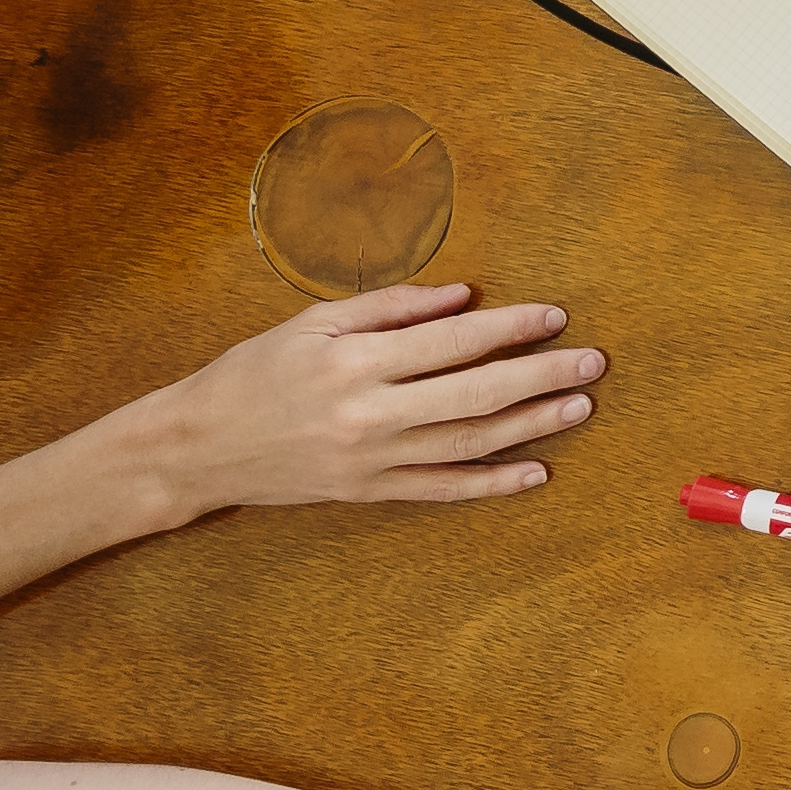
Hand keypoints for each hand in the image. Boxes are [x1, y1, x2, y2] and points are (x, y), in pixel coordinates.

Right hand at [126, 281, 597, 521]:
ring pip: (469, 444)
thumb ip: (389, 308)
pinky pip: (443, 490)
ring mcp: (372, 461)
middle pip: (475, 395)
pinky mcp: (369, 493)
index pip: (453, 342)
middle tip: (592, 362)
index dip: (510, 327)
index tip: (554, 314)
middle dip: (541, 375)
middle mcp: (369, 415)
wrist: (197, 448)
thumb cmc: (252, 373)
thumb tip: (463, 296)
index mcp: (354, 363)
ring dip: (531, 425)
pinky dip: (492, 483)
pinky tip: (535, 471)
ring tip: (578, 407)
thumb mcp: (311, 323)